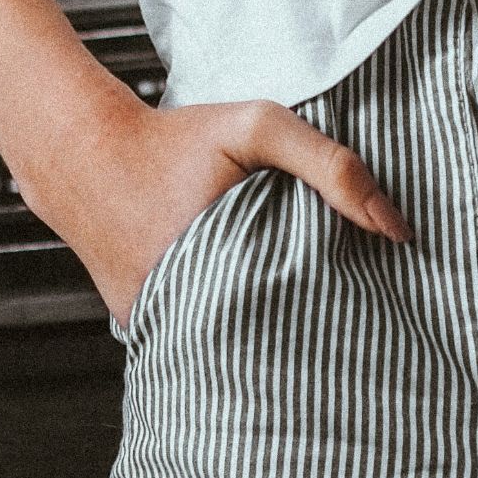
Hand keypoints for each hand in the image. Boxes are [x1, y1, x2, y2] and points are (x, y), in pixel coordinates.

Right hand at [13, 96, 412, 328]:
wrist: (82, 153)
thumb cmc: (174, 138)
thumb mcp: (259, 128)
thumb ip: (330, 167)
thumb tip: (395, 228)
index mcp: (225, 273)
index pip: (309, 321)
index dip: (344, 317)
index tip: (374, 313)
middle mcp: (189, 314)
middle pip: (276, 343)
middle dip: (311, 336)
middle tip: (347, 333)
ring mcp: (161, 328)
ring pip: (236, 349)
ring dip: (268, 338)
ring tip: (304, 329)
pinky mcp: (143, 328)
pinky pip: (196, 340)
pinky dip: (224, 329)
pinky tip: (249, 312)